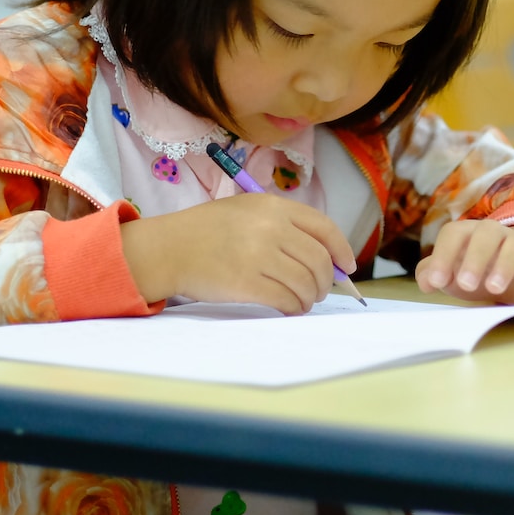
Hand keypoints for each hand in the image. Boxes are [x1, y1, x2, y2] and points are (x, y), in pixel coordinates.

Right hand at [120, 193, 356, 313]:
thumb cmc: (205, 231)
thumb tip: (324, 259)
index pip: (323, 228)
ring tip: (303, 302)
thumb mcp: (246, 210)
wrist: (167, 249)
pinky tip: (289, 309)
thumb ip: (283, 226)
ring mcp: (259, 255)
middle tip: (320, 291)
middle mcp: (270, 228)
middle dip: (325, 281)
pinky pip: (286, 300)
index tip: (346, 266)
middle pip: (318, 260)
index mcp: (272, 206)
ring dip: (310, 298)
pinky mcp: (248, 283)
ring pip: (306, 283)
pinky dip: (293, 308)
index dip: (341, 249)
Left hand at [415, 221, 513, 304]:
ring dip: (505, 265)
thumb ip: (433, 274)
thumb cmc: (476, 273)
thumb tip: (425, 281)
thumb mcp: (452, 275)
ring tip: (494, 289)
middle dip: (475, 258)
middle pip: (486, 234)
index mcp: (468, 233)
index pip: (454, 234)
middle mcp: (495, 232)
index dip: (444, 256)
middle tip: (467, 285)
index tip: (437, 282)